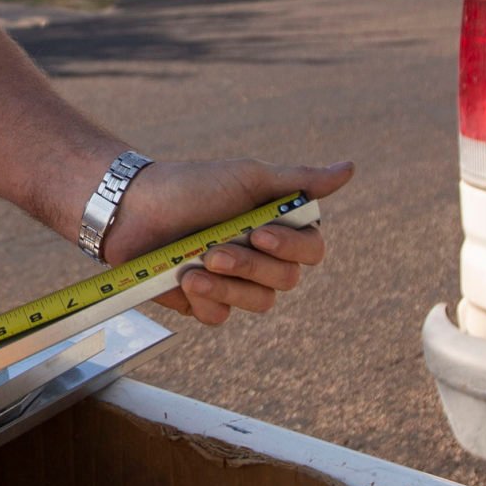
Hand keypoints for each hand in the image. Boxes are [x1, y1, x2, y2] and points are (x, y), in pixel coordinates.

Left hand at [98, 157, 354, 325]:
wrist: (134, 208)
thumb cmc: (193, 186)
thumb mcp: (248, 177)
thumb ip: (299, 181)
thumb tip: (350, 168)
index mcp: (277, 227)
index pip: (312, 251)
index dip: (291, 248)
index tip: (260, 233)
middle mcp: (261, 258)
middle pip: (286, 281)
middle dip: (250, 266)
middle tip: (216, 250)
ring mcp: (234, 283)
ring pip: (259, 304)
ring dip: (227, 286)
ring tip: (194, 267)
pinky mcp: (204, 301)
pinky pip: (222, 317)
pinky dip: (205, 300)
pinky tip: (184, 281)